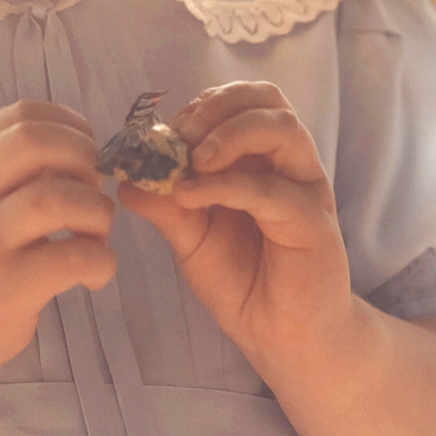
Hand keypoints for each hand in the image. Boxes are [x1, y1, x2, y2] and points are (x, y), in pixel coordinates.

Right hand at [0, 100, 116, 382]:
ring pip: (59, 198)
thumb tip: (82, 153)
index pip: (19, 114)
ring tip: (96, 237)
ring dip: (98, 213)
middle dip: (84, 156)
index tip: (86, 149)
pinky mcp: (8, 286)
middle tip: (95, 190)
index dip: (68, 123)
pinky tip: (95, 274)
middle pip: (35, 142)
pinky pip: (73, 257)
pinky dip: (101, 261)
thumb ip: (9, 171)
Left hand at [117, 81, 354, 367]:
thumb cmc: (243, 282)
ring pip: (282, 127)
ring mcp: (304, 189)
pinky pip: (272, 189)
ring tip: (194, 162)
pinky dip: (227, 185)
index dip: (197, 108)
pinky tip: (194, 197)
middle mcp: (287, 164)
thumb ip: (163, 205)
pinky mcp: (312, 222)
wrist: (281, 336)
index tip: (159, 137)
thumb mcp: (190, 238)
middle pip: (266, 98)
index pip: (237, 102)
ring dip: (229, 134)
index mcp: (259, 158)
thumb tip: (124, 178)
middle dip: (216, 108)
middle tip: (179, 139)